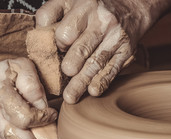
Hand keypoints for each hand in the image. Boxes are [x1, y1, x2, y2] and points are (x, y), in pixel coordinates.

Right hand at [0, 58, 57, 138]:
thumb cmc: (9, 77)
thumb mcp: (21, 66)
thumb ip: (31, 82)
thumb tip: (40, 104)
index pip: (25, 118)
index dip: (43, 118)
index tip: (51, 112)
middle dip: (41, 132)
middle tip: (46, 122)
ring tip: (38, 128)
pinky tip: (30, 133)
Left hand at [36, 0, 170, 103]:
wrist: (132, 6)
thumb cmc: (93, 6)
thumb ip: (49, 12)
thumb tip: (38, 33)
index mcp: (85, 7)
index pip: (67, 32)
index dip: (59, 45)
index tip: (59, 50)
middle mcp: (102, 22)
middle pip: (82, 50)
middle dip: (71, 67)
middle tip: (64, 76)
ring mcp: (116, 39)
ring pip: (96, 64)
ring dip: (82, 83)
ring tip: (70, 97)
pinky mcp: (127, 52)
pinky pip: (112, 70)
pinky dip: (103, 82)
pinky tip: (93, 91)